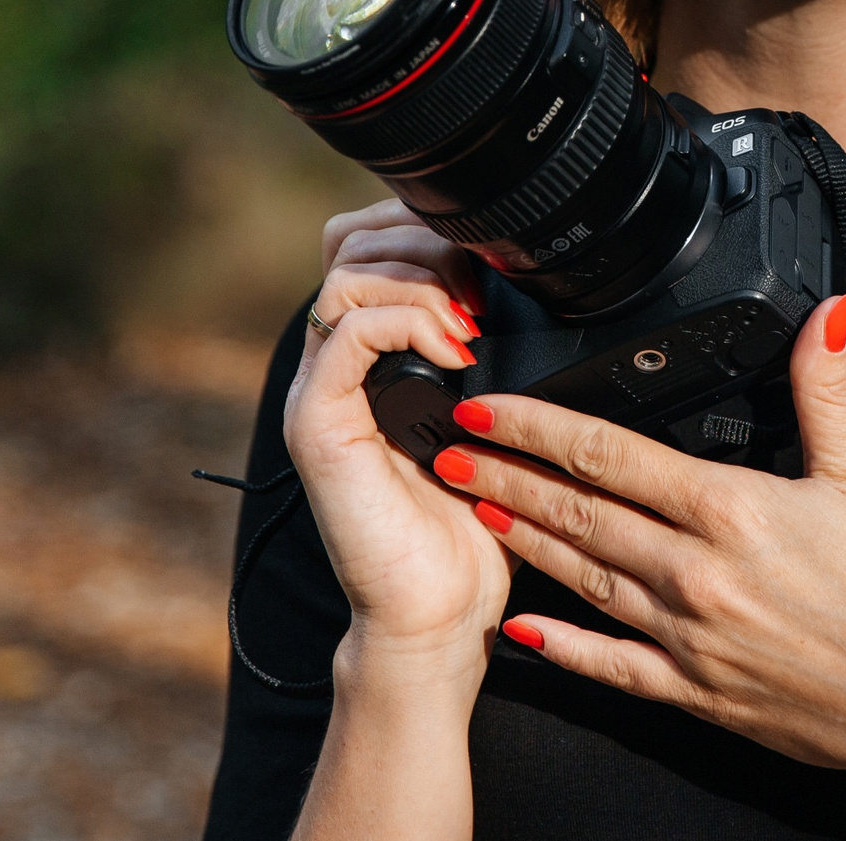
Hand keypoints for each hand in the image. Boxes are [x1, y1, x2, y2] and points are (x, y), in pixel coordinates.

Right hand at [284, 200, 510, 682]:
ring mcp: (322, 391)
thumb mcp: (493, 417)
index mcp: (374, 357)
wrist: (438, 613)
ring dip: (421, 280)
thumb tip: (525, 291)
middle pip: (350, 244)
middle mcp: (337, 366)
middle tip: (479, 287)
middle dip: (423, 242)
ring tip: (469, 321)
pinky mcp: (319, 422)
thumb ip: (489, 354)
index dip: (425, 232)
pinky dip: (407, 322)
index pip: (371, 245)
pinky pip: (348, 332)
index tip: (486, 265)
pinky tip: (454, 351)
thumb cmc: (474, 527)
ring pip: (346, 276)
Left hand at [432, 294, 845, 830]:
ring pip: (583, 579)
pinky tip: (521, 630)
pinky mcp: (697, 693)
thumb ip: (825, 392)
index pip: (610, 453)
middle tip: (445, 452)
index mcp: (734, 510)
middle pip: (578, 512)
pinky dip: (563, 648)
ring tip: (471, 512)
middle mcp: (698, 573)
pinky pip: (613, 666)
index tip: (486, 408)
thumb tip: (823, 314)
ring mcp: (691, 638)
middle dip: (505, 478)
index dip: (536, 426)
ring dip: (523, 542)